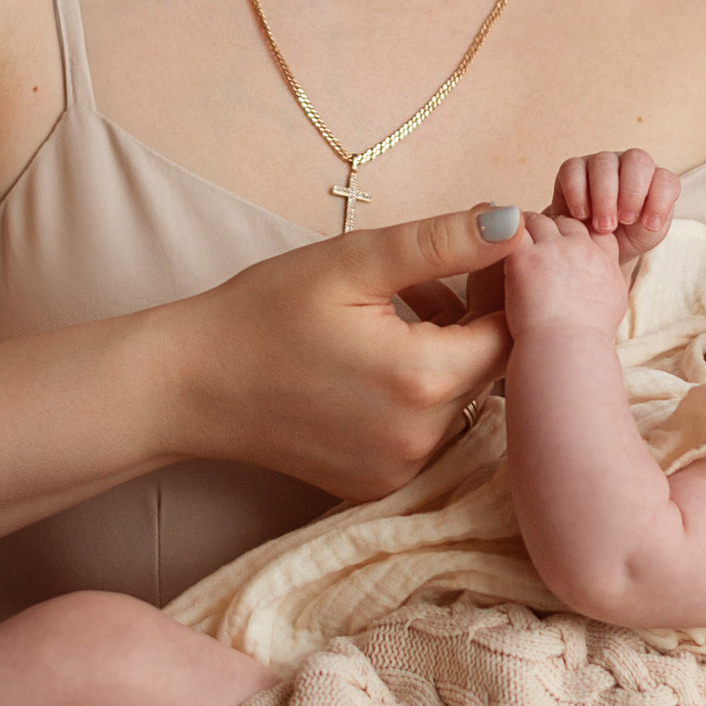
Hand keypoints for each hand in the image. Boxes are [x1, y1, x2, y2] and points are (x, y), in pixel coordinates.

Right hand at [173, 204, 516, 497]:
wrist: (189, 386)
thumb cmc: (263, 313)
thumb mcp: (352, 262)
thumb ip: (441, 242)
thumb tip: (516, 222)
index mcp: (424, 380)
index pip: (512, 332)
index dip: (501, 289)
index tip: (474, 258)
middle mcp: (423, 438)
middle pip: (490, 369)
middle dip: (473, 319)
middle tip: (429, 278)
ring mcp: (400, 468)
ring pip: (460, 399)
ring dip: (446, 354)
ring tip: (398, 310)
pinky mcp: (379, 482)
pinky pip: (426, 430)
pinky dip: (417, 392)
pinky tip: (375, 360)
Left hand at [500, 210, 632, 344]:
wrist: (567, 349)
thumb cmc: (586, 337)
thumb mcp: (613, 304)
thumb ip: (608, 280)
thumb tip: (603, 273)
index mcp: (603, 258)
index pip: (595, 229)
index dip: (580, 233)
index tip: (568, 244)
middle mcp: (581, 247)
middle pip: (567, 222)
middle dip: (553, 229)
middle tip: (538, 242)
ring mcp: (553, 249)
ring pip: (539, 220)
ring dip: (528, 227)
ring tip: (515, 239)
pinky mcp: (525, 257)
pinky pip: (513, 231)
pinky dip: (505, 234)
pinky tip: (498, 243)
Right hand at [550, 149, 679, 260]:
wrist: (594, 245)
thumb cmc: (626, 236)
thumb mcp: (646, 235)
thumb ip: (652, 224)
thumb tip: (647, 219)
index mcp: (654, 179)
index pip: (665, 179)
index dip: (659, 201)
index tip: (649, 225)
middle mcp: (629, 164)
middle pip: (636, 160)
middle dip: (632, 193)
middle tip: (624, 221)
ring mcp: (601, 162)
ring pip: (604, 164)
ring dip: (604, 196)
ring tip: (603, 226)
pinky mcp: (573, 168)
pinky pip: (573, 170)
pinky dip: (578, 193)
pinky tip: (581, 215)